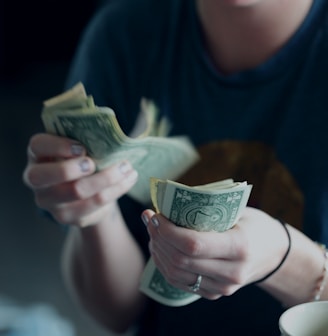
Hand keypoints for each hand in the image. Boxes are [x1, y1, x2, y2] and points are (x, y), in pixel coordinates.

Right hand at [23, 133, 137, 226]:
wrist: (86, 192)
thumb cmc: (82, 160)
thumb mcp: (79, 147)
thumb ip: (86, 139)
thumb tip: (112, 136)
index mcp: (38, 154)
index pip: (38, 146)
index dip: (58, 146)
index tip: (81, 147)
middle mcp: (36, 179)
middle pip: (45, 176)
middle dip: (72, 168)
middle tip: (93, 163)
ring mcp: (49, 201)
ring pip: (77, 191)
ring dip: (106, 177)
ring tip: (126, 167)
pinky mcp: (67, 217)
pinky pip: (95, 203)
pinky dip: (117, 189)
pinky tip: (129, 178)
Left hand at [142, 207, 288, 299]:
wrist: (274, 254)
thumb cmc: (255, 225)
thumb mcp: (238, 211)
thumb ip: (208, 209)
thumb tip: (170, 202)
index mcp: (239, 247)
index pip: (193, 244)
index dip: (167, 231)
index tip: (155, 215)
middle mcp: (231, 272)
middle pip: (180, 260)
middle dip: (158, 238)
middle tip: (150, 219)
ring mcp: (222, 287)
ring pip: (176, 274)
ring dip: (158, 251)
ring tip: (153, 232)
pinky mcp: (214, 293)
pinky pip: (180, 282)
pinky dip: (164, 264)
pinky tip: (160, 248)